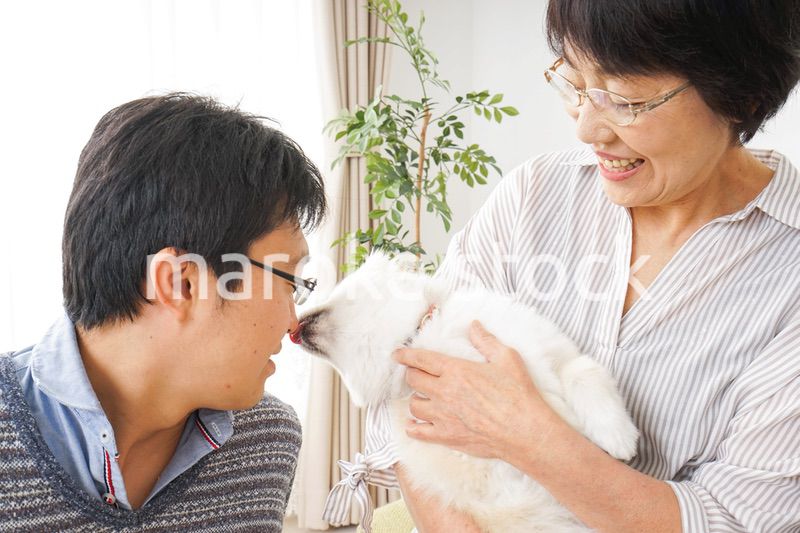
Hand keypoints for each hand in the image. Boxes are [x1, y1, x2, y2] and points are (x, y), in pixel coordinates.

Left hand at [393, 320, 563, 461]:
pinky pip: (419, 432)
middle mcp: (444, 392)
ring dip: (416, 400)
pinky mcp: (447, 436)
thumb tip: (474, 326)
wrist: (524, 431)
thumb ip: (486, 341)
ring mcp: (443, 416)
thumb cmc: (518, 394)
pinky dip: (413, 428)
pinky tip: (413, 426)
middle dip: (412, 374)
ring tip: (423, 398)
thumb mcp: (506, 358)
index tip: (397, 354)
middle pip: (414, 380)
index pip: (421, 359)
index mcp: (456, 371)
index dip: (406, 355)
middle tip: (417, 374)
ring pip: (414, 406)